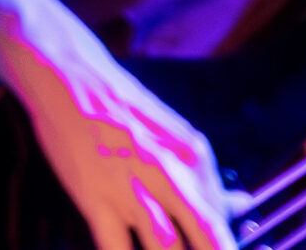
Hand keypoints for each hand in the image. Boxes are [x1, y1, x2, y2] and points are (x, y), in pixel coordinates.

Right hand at [0, 11, 237, 249]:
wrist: (64, 73)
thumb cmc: (116, 102)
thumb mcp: (170, 132)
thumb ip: (205, 174)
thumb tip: (241, 203)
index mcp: (193, 155)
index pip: (223, 217)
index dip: (224, 242)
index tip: (215, 245)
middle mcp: (169, 175)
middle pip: (209, 239)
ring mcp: (132, 190)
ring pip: (167, 249)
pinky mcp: (96, 200)